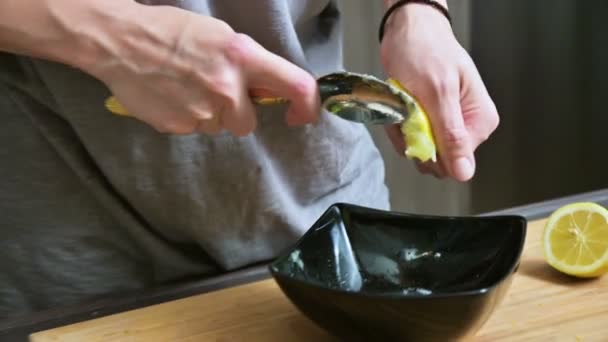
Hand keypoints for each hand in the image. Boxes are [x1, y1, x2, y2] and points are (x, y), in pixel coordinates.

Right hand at [81, 3, 318, 135]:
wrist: (120, 41)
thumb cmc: (172, 31)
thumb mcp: (220, 36)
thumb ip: (248, 64)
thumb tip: (266, 90)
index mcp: (243, 57)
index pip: (295, 85)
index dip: (307, 106)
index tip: (300, 115)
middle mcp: (228, 88)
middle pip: (248, 123)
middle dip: (235, 113)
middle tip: (212, 90)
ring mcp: (203, 111)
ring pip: (219, 127)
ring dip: (210, 115)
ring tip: (185, 88)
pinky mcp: (179, 126)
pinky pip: (195, 130)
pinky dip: (187, 118)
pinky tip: (171, 96)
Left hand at [380, 2, 498, 181]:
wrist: (408, 31)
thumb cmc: (426, 51)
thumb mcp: (438, 93)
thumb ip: (451, 135)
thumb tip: (464, 172)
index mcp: (479, 121)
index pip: (456, 161)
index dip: (430, 148)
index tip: (417, 123)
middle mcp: (466, 126)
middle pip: (436, 159)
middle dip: (413, 137)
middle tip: (408, 109)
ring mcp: (445, 125)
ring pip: (418, 149)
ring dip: (401, 130)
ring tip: (403, 102)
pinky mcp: (428, 122)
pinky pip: (408, 138)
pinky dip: (396, 125)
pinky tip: (399, 105)